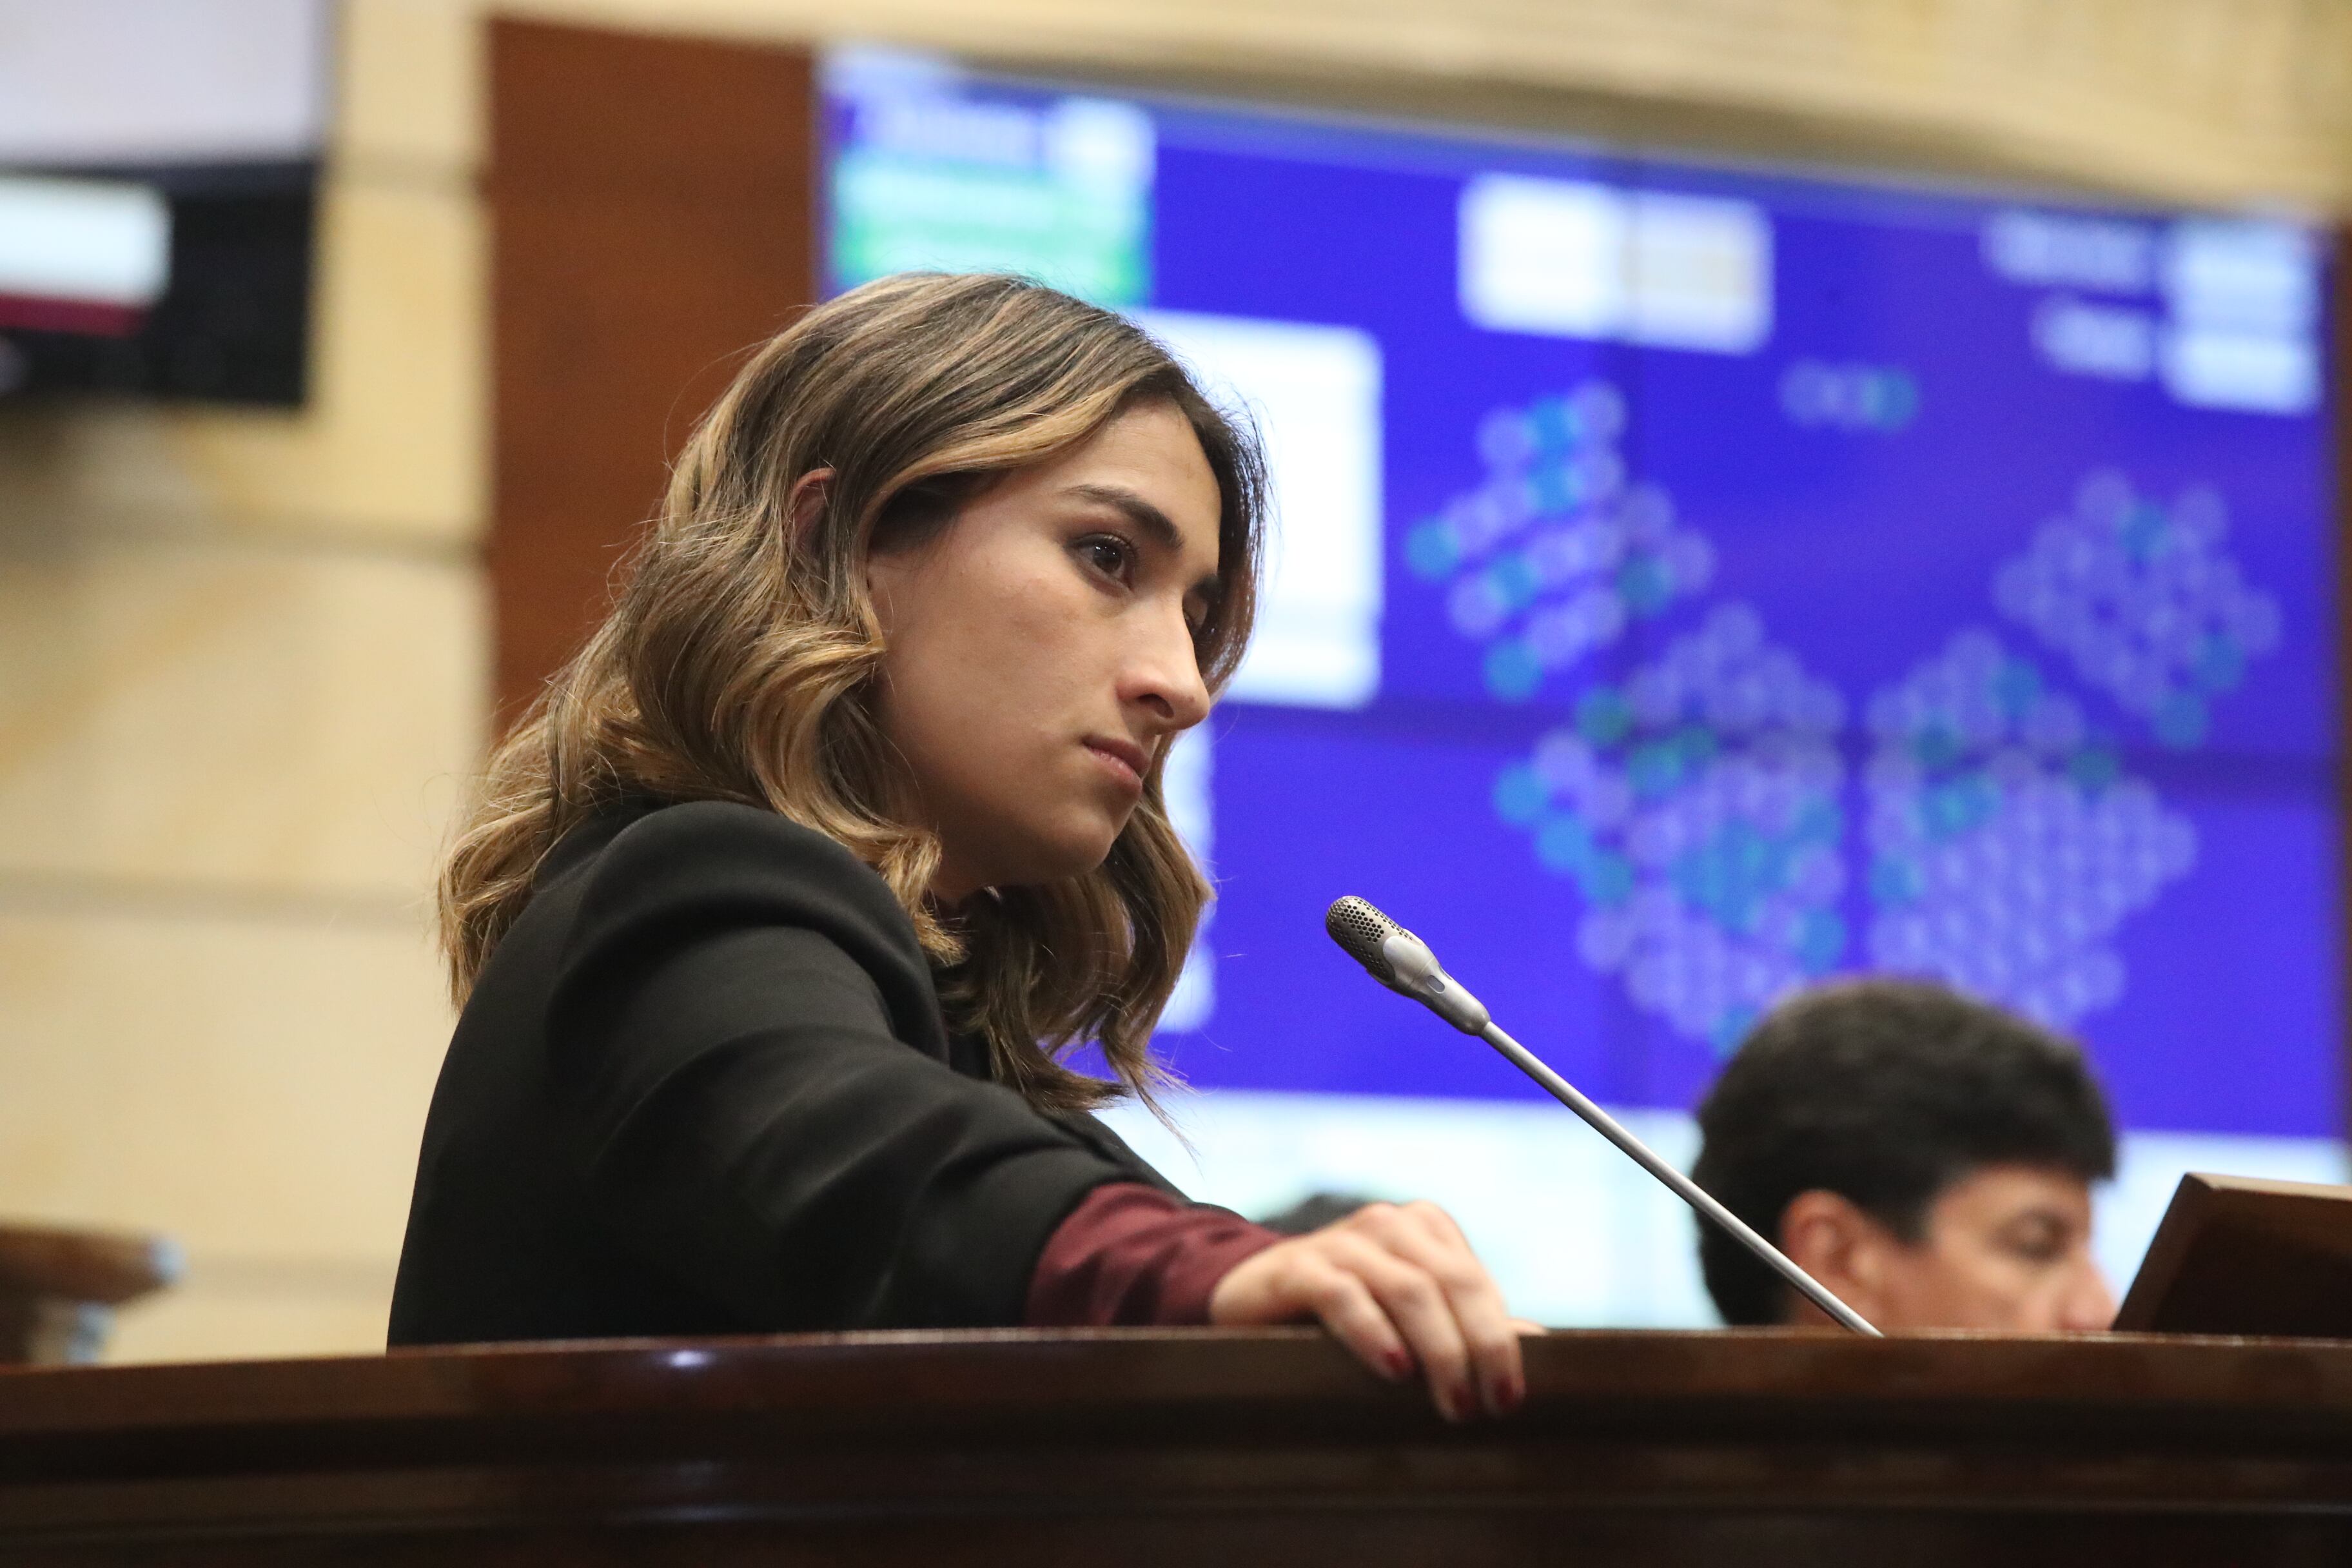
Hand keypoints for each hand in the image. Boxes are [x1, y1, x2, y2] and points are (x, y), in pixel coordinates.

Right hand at [1207, 1200, 1534, 1420]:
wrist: (1251, 1297)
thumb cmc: (1346, 1313)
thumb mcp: (1411, 1315)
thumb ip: (1466, 1322)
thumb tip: (1540, 1342)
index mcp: (1424, 1229)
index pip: (1476, 1282)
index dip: (1501, 1339)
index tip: (1512, 1398)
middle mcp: (1388, 1224)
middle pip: (1453, 1282)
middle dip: (1482, 1347)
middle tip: (1491, 1407)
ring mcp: (1341, 1241)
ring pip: (1409, 1289)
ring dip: (1439, 1350)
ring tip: (1454, 1403)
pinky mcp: (1297, 1267)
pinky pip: (1343, 1294)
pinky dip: (1374, 1332)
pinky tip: (1394, 1369)